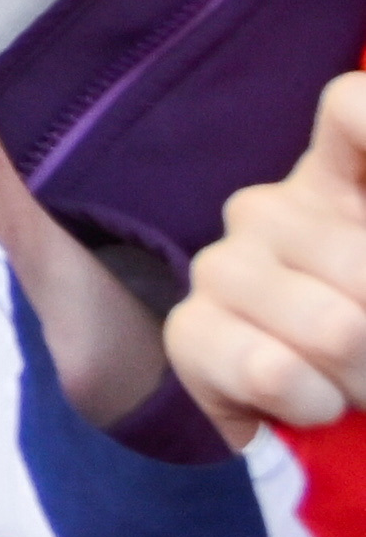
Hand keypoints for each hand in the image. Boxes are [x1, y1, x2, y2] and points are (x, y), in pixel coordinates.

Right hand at [173, 69, 365, 441]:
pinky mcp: (187, 331)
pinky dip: (318, 405)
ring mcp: (221, 266)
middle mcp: (272, 208)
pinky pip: (273, 372)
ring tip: (361, 391)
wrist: (312, 428)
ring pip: (336, 329)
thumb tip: (364, 296)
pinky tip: (316, 405)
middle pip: (365, 261)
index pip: (350, 107)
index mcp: (339, 179)